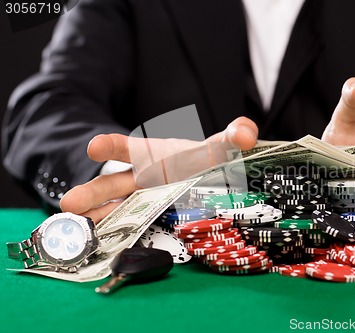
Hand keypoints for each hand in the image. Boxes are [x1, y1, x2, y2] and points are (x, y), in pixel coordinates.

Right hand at [60, 117, 258, 222]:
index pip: (130, 148)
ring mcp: (147, 200)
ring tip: (76, 231)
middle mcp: (145, 177)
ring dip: (98, 219)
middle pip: (115, 183)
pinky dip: (117, 234)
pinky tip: (102, 246)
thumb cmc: (210, 158)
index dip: (112, 146)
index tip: (94, 147)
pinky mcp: (154, 218)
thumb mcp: (221, 146)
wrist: (217, 179)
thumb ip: (233, 135)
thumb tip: (246, 132)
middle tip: (70, 204)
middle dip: (93, 192)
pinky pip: (133, 226)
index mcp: (156, 154)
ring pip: (118, 208)